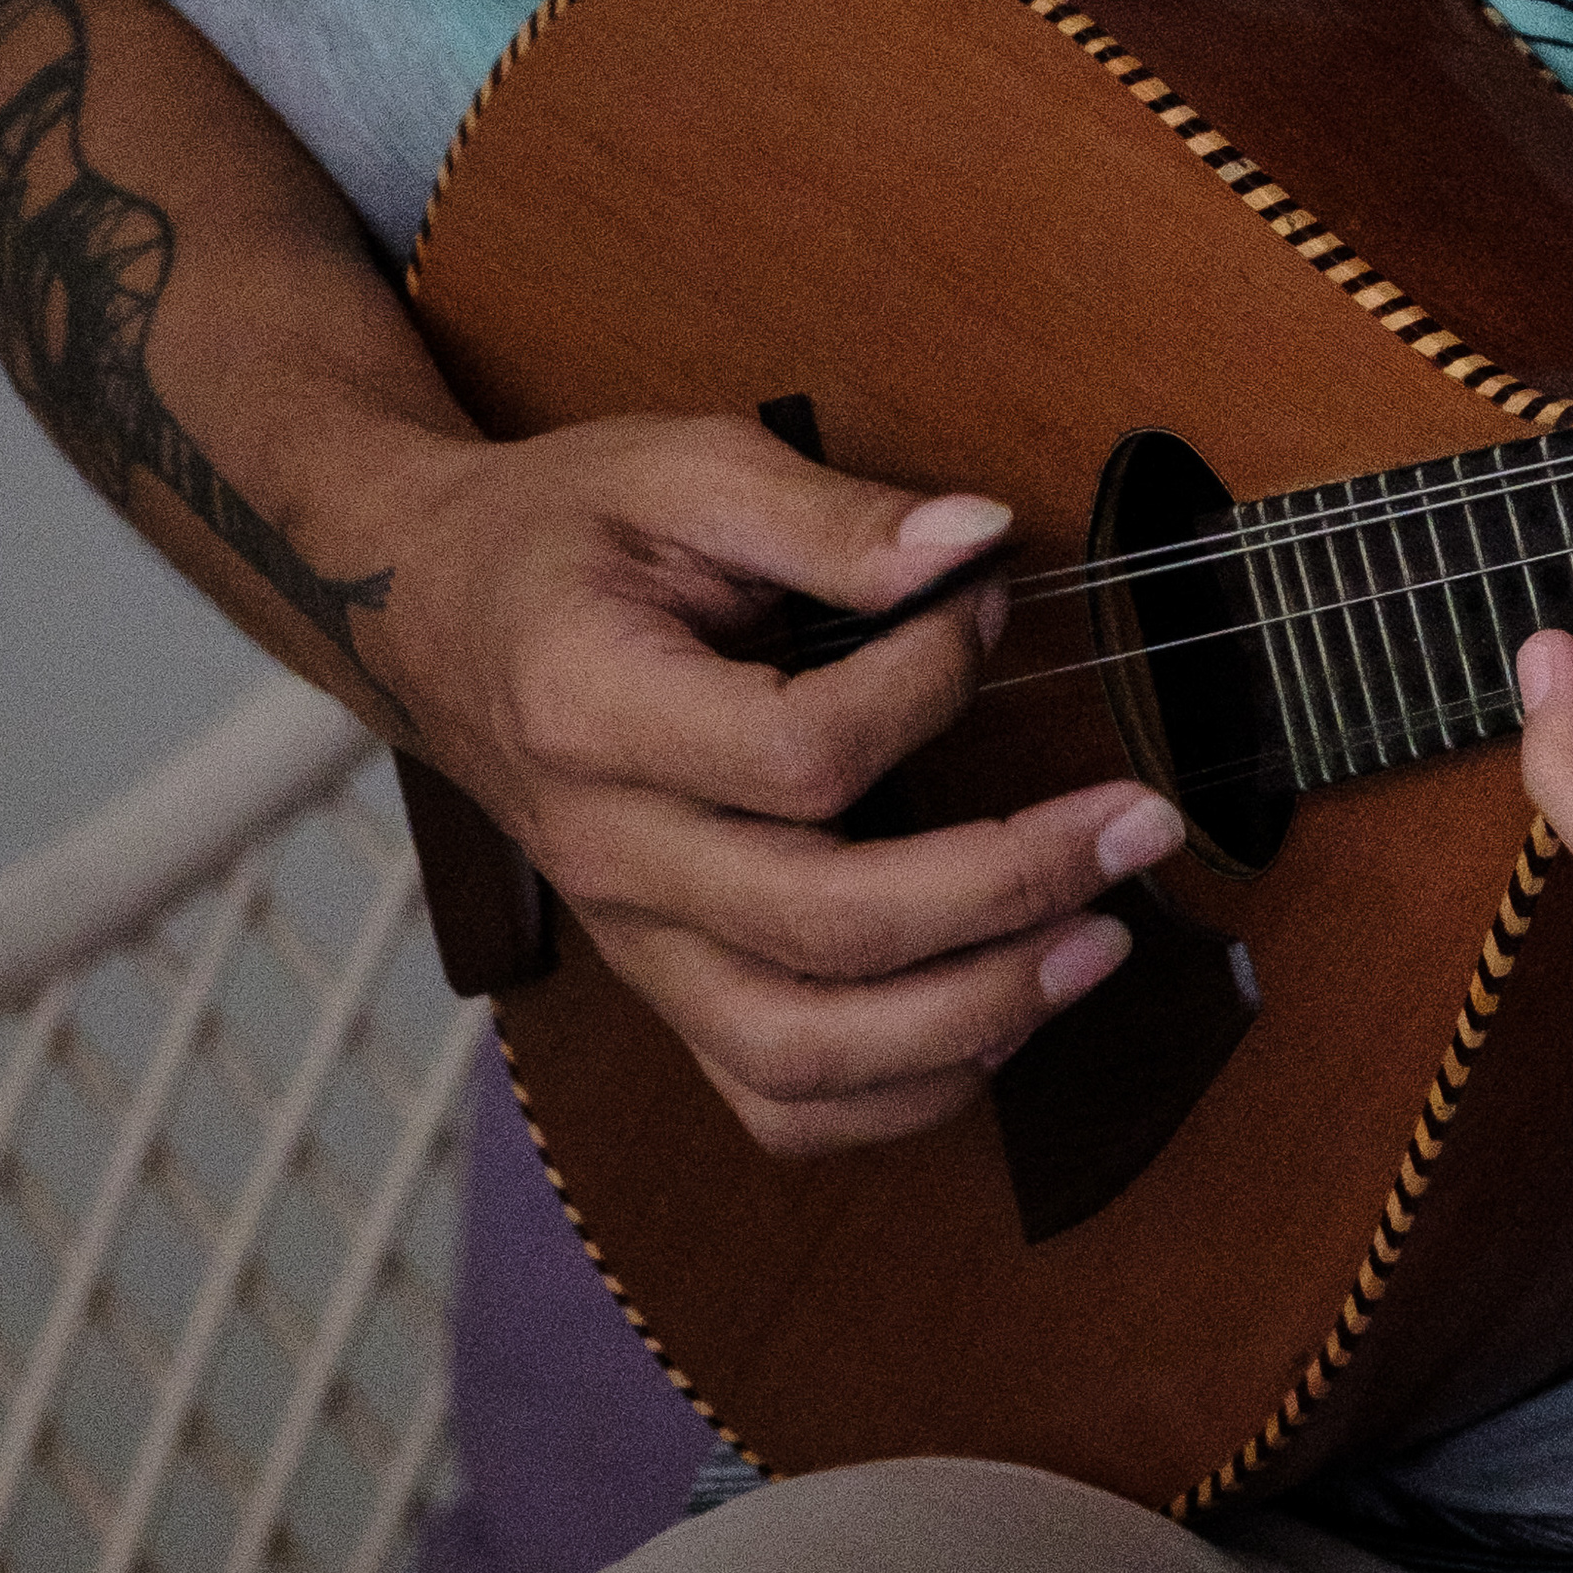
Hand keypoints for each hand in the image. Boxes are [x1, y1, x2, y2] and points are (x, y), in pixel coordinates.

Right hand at [363, 410, 1180, 1153]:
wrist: (435, 616)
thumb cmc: (563, 537)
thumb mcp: (681, 470)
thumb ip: (830, 516)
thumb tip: (977, 543)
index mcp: (594, 711)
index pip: (797, 755)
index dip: (927, 690)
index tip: (987, 612)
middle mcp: (610, 852)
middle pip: (824, 929)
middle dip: (1010, 888)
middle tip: (1136, 825)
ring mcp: (635, 942)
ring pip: (803, 1057)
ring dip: (974, 1019)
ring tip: (1096, 945)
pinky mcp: (667, 988)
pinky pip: (780, 1101)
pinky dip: (903, 1095)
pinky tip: (1004, 1019)